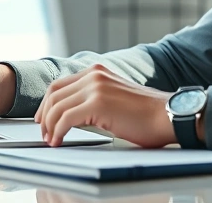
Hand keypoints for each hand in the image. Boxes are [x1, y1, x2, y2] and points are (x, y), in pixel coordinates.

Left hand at [34, 64, 174, 146]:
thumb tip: (74, 113)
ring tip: (51, 140)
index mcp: (97, 71)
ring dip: (49, 126)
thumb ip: (96, 96)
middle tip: (44, 132)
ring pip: (56, 107)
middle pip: (54, 93)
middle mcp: (94, 74)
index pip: (60, 84)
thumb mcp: (115, 96)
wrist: (168, 115)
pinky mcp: (97, 104)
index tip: (44, 119)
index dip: (47, 103)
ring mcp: (95, 87)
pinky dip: (57, 131)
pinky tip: (58, 140)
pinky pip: (65, 118)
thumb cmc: (147, 113)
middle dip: (44, 115)